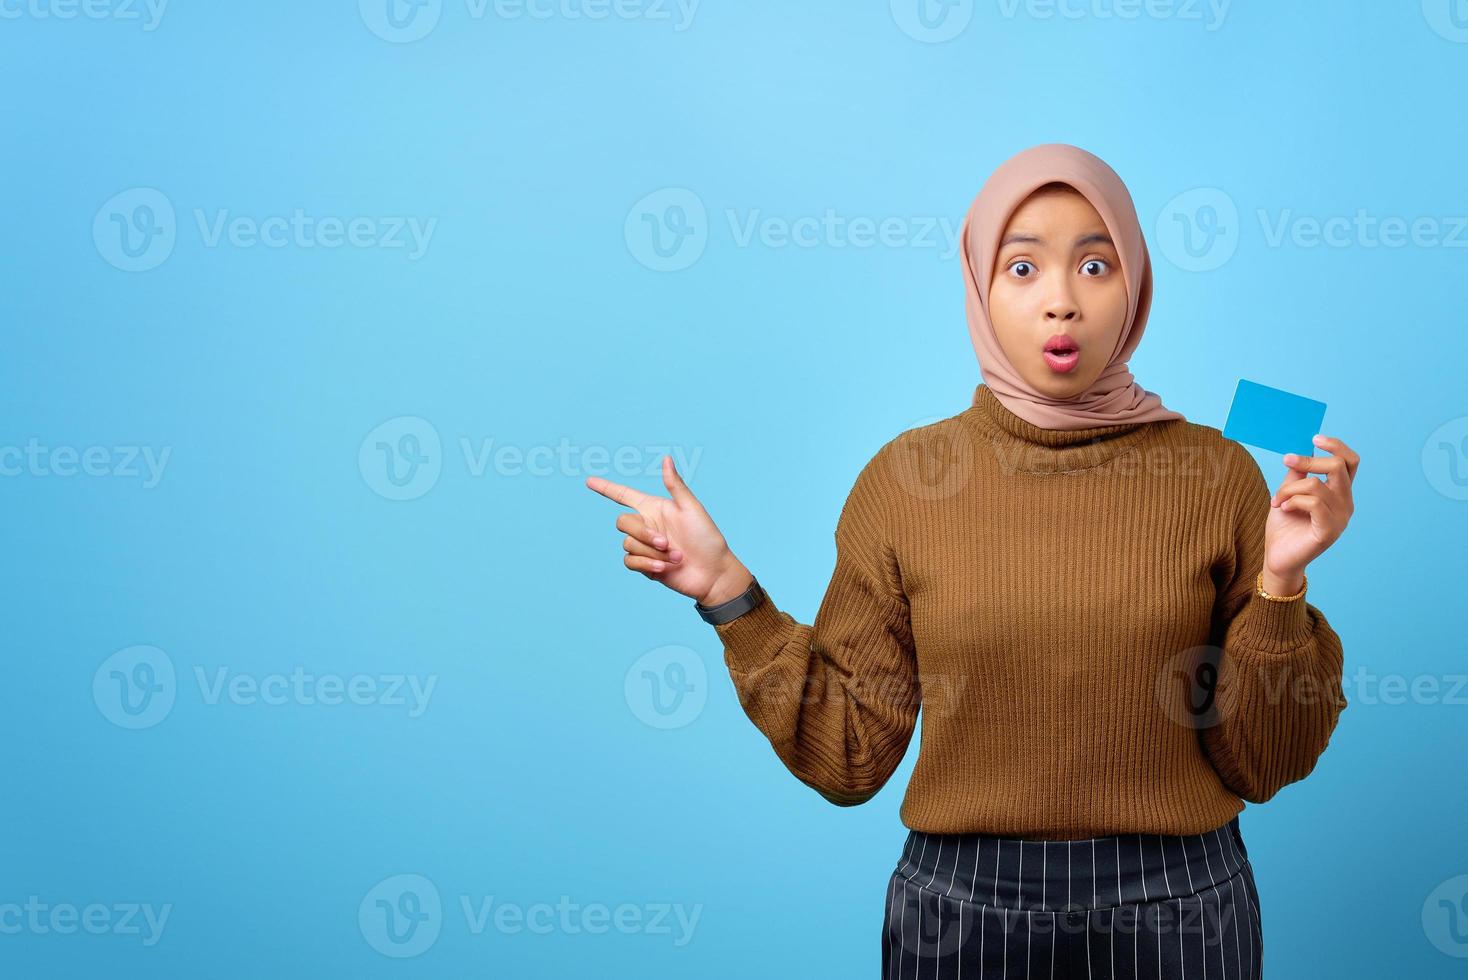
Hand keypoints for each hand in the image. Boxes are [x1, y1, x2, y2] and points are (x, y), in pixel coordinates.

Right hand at [585, 455, 751, 605]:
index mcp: (655, 508)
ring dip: (651, 552)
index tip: (589, 481)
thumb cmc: (707, 538)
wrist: (713, 573)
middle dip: (643, 533)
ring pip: (627, 543)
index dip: (606, 488)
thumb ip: (675, 485)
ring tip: (675, 557)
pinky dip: (646, 564)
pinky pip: (630, 561)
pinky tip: (664, 568)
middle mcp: (647, 525)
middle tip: (666, 543)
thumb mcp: (692, 509)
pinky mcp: (645, 565)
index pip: (624, 495)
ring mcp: (645, 546)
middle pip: (623, 521)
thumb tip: (666, 459)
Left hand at [1264, 434, 1358, 587]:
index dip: (1336, 446)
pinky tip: (1282, 508)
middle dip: (1309, 460)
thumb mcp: (1289, 492)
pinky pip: (1313, 503)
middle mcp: (1346, 503)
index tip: (1314, 437)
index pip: (1350, 462)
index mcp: (1339, 492)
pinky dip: (1293, 501)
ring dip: (1290, 488)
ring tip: (1277, 500)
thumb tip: (1299, 450)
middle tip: (1287, 461)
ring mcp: (1340, 518)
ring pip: (1317, 484)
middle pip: (1338, 466)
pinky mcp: (1329, 531)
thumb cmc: (1284, 526)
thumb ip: (1298, 473)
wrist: (1277, 557)